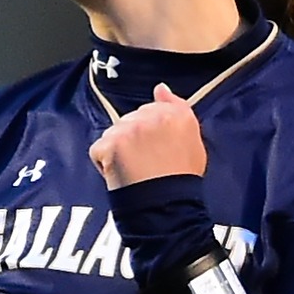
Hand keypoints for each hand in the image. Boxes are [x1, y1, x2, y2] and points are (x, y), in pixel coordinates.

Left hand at [87, 82, 206, 189]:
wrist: (166, 205)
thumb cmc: (181, 179)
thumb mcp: (194, 141)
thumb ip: (178, 109)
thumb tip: (161, 88)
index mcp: (176, 115)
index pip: (152, 110)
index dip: (151, 132)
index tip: (155, 148)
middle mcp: (151, 116)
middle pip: (131, 120)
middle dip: (133, 138)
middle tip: (145, 162)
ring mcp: (128, 128)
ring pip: (114, 133)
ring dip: (118, 149)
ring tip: (133, 170)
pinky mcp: (109, 143)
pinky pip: (99, 150)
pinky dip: (104, 163)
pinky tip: (120, 175)